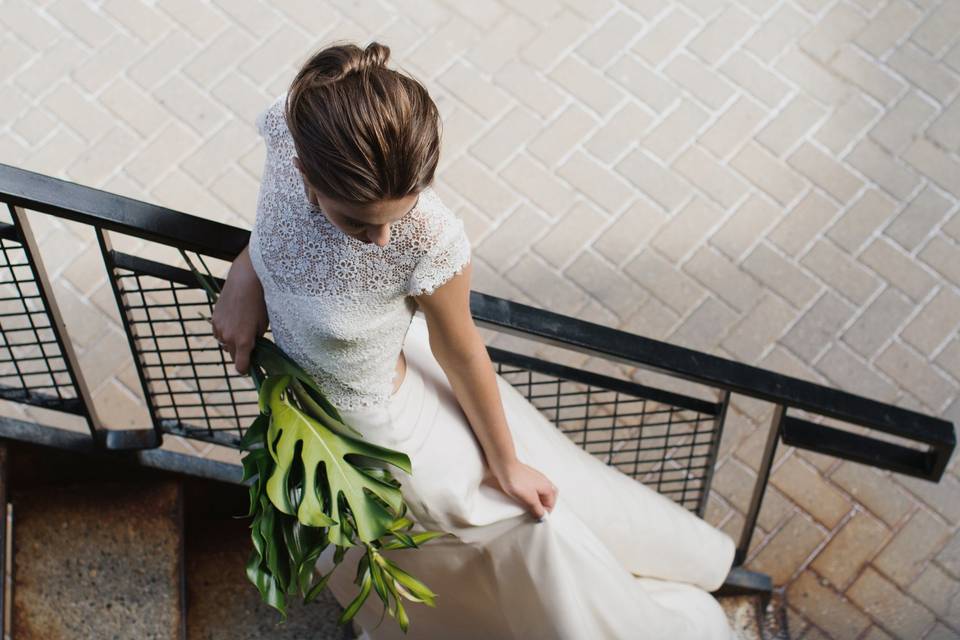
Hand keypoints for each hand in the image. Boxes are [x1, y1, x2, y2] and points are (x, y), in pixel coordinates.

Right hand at [211, 246, 267, 374]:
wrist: (245, 280)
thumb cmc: (260, 302)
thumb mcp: (264, 324)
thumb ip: (257, 340)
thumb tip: (253, 349)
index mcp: (244, 341)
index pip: (241, 367)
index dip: (247, 368)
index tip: (252, 364)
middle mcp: (229, 338)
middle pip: (233, 356)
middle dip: (241, 353)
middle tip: (252, 343)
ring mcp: (219, 329)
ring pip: (225, 344)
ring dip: (232, 342)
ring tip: (242, 327)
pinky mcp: (214, 320)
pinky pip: (219, 333)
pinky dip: (225, 332)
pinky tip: (234, 320)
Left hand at [494, 460, 557, 520]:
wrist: (504, 466)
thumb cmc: (516, 480)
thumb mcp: (529, 500)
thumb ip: (538, 510)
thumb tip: (543, 517)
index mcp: (547, 488)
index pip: (551, 504)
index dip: (543, 513)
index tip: (535, 517)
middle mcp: (543, 482)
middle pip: (548, 497)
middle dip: (543, 506)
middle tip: (535, 512)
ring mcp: (535, 478)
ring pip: (540, 492)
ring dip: (536, 500)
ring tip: (527, 505)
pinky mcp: (525, 477)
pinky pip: (531, 488)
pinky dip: (529, 495)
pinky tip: (521, 496)